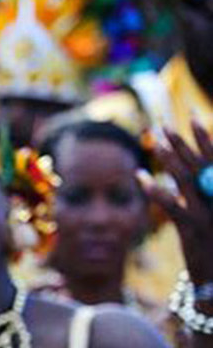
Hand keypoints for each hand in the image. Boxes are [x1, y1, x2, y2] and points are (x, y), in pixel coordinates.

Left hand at [145, 124, 212, 286]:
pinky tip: (141, 176)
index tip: (193, 116)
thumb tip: (196, 167)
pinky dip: (157, 190)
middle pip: (199, 164)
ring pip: (186, 180)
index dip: (205, 138)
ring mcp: (207, 215)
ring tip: (154, 139)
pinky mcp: (192, 231)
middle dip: (181, 141)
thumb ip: (206, 190)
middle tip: (162, 122)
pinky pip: (173, 206)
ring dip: (169, 158)